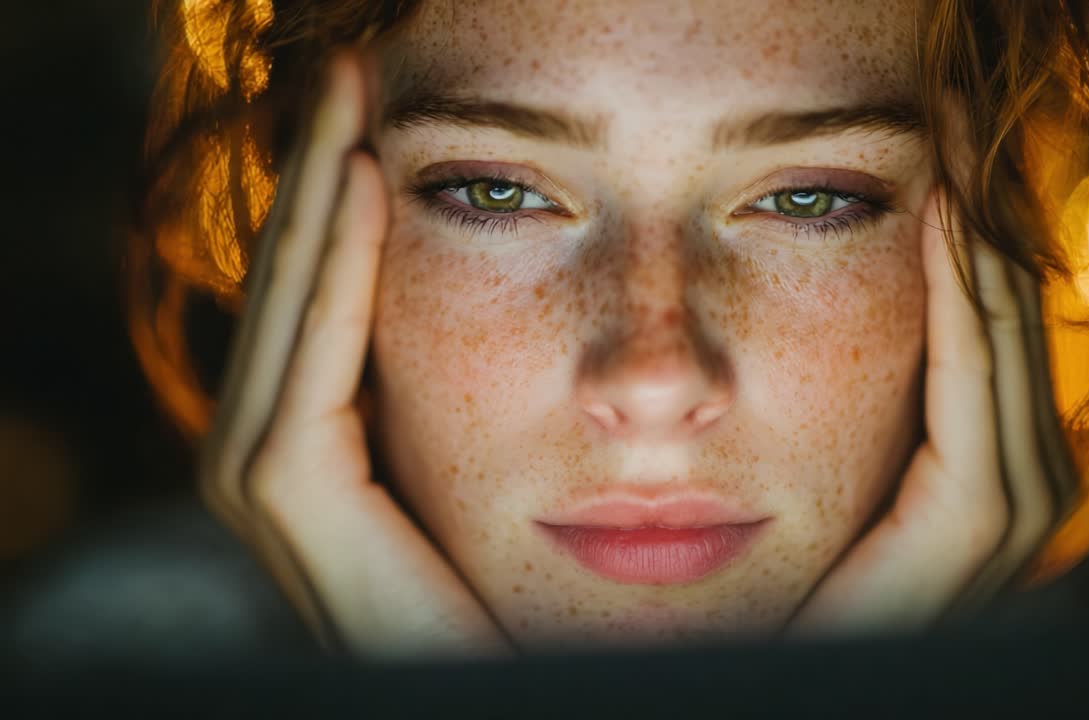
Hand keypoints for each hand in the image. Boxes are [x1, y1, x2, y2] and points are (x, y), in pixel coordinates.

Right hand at [198, 52, 508, 658]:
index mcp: (298, 435)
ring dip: (312, 194)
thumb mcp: (460, 456)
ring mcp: (260, 475)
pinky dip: (332, 272)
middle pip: (286, 282)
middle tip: (347, 71)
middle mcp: (261, 448)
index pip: (311, 291)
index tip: (371, 108)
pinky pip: (311, 360)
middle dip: (312, 170)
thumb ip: (430, 385)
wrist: (501, 682)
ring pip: (287, 304)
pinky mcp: (287, 497)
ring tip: (347, 100)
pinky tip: (361, 188)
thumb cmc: (498, 585)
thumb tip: (463, 271)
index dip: (331, 194)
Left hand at [786, 188, 1077, 635]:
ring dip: (982, 245)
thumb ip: (882, 414)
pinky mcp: (979, 519)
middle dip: (985, 229)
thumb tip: (857, 313)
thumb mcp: (846, 476)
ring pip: (1005, 341)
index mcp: (999, 470)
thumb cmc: (806, 584)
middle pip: (1011, 326)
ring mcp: (1017, 504)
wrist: (788, 672)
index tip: (943, 162)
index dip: (974, 247)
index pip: (992, 336)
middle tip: (955, 134)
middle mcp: (1028, 482)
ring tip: (956, 158)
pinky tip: (945, 228)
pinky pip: (972, 380)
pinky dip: (965, 300)